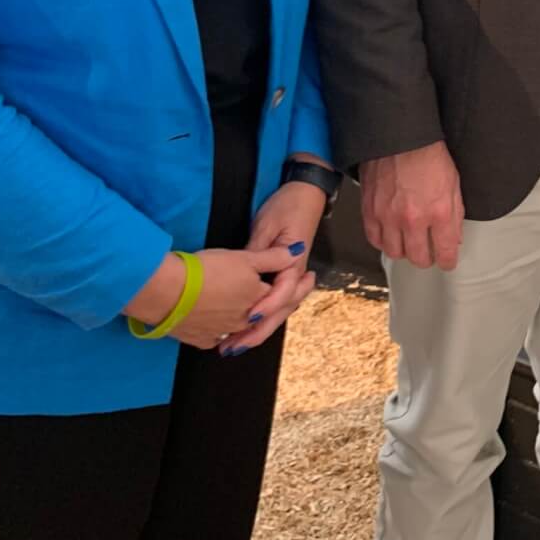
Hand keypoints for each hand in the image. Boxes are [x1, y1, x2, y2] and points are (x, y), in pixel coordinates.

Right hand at [123, 244, 304, 349]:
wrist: (167, 291)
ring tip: (251, 320)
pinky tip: (222, 334)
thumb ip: (273, 257)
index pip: (281, 293)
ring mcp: (220, 331)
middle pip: (262, 314)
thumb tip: (298, 251)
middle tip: (282, 303)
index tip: (306, 279)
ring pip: (240, 329)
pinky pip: (215, 338)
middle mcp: (243, 318)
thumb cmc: (206, 270)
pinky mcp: (199, 338)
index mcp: (257, 297)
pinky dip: (222, 335)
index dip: (294, 284)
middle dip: (276, 309)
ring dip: (248, 326)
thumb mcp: (244, 257)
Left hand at [217, 179, 326, 355]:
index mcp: (293, 262)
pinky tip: (243, 328)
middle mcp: (293, 274)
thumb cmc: (288, 205)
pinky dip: (260, 318)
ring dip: (257, 330)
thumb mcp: (268, 224)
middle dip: (258, 332)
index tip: (250, 318)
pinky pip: (272, 302)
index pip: (283, 291)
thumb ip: (258, 252)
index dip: (267, 306)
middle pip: (280, 310)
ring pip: (277, 311)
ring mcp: (288, 276)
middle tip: (233, 347)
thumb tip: (244, 272)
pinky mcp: (281, 275)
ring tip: (233, 345)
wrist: (306, 193)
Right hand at [361, 141, 463, 269]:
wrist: (400, 137)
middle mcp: (413, 219)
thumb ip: (455, 215)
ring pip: (395, 253)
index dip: (447, 261)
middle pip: (419, 258)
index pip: (445, 252)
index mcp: (439, 212)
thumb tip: (453, 239)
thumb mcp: (454, 184)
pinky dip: (383, 241)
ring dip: (404, 251)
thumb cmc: (428, 154)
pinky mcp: (370, 211)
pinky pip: (375, 240)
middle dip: (427, 258)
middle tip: (429, 251)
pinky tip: (391, 234)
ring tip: (409, 242)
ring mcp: (389, 217)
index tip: (447, 261)